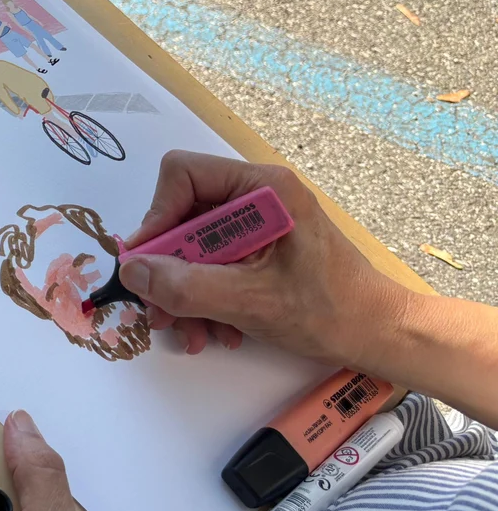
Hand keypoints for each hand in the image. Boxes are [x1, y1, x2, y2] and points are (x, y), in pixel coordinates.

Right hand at [118, 151, 405, 366]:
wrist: (379, 335)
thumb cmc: (329, 311)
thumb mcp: (250, 301)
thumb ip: (186, 286)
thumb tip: (131, 271)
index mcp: (261, 188)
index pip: (182, 175)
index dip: (158, 216)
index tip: (150, 262)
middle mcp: (255, 196)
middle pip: (182, 216)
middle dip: (169, 269)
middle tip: (160, 312)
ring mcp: (255, 224)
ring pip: (191, 246)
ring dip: (184, 293)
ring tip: (191, 334)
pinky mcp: (257, 249)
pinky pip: (210, 264)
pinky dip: (204, 299)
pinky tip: (216, 331)